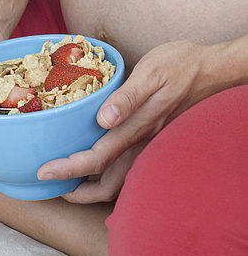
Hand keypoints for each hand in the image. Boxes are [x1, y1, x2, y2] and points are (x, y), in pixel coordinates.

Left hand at [38, 40, 226, 202]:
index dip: (69, 169)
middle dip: (77, 191)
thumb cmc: (179, 65)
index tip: (44, 172)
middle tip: (52, 185)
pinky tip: (97, 164)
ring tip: (69, 183)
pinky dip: (109, 175)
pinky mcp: (154, 138)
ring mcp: (150, 144)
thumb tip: (103, 120)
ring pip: (120, 181)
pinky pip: (129, 168)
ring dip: (93, 188)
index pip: (97, 158)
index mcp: (137, 127)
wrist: (211, 69)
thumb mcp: (152, 72)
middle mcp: (143, 142)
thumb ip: (128, 98)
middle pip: (108, 183)